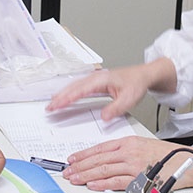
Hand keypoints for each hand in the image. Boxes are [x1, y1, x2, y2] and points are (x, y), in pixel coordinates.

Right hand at [47, 59, 176, 121]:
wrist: (143, 75)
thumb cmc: (136, 83)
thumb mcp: (128, 99)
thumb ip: (115, 108)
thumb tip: (103, 117)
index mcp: (101, 80)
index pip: (79, 90)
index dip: (66, 98)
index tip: (56, 105)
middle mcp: (96, 77)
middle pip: (73, 87)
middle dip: (60, 97)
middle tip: (49, 108)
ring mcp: (95, 79)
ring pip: (74, 86)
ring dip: (63, 94)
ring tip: (53, 104)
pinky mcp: (97, 82)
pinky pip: (79, 87)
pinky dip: (70, 92)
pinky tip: (66, 97)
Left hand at [61, 136, 192, 191]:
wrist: (186, 161)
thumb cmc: (168, 154)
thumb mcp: (143, 144)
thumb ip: (125, 150)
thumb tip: (107, 158)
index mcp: (129, 141)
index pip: (100, 147)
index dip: (84, 154)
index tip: (73, 158)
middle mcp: (129, 152)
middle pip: (98, 159)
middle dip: (80, 165)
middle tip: (68, 170)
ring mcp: (133, 165)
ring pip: (103, 169)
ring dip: (86, 174)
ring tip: (74, 177)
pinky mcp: (139, 178)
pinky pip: (116, 181)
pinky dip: (102, 183)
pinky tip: (92, 184)